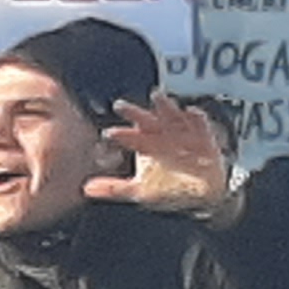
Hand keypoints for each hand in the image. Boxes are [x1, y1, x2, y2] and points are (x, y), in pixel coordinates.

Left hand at [87, 95, 232, 220]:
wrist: (203, 191)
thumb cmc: (168, 186)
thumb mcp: (141, 191)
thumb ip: (114, 188)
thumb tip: (85, 189)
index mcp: (144, 144)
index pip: (128, 137)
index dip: (120, 135)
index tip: (109, 134)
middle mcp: (160, 134)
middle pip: (144, 120)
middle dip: (133, 112)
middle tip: (119, 106)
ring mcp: (181, 132)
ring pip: (170, 114)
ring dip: (164, 105)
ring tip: (157, 96)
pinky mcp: (203, 135)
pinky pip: (199, 123)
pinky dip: (196, 117)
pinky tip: (191, 111)